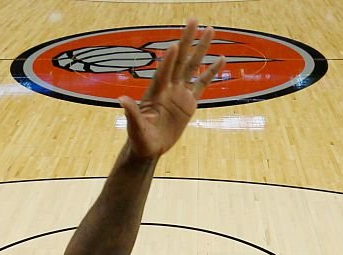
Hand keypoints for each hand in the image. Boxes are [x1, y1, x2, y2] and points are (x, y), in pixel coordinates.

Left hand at [119, 19, 224, 160]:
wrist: (149, 147)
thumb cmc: (139, 138)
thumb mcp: (135, 128)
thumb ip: (131, 113)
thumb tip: (121, 100)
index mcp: (155, 92)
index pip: (163, 73)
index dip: (168, 60)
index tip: (174, 45)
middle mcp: (168, 87)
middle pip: (179, 60)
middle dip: (186, 40)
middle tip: (193, 20)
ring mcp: (179, 92)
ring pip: (192, 66)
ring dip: (201, 49)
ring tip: (211, 30)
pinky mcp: (189, 102)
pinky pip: (202, 84)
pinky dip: (211, 72)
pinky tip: (221, 59)